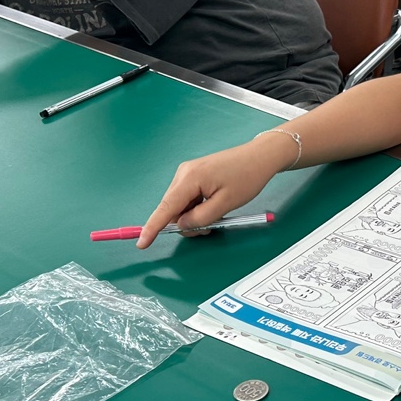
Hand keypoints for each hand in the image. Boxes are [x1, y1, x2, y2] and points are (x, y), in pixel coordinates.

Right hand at [137, 134, 294, 248]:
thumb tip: (181, 225)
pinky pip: (187, 199)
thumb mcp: (225, 204)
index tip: (141, 243)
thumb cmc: (246, 178)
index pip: (165, 208)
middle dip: (186, 224)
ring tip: (216, 216)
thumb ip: (201, 218)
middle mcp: (183, 173)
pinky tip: (212, 207)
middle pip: (172, 209)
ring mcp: (187, 173)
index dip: (152, 228)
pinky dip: (196, 208)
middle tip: (210, 228)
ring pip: (180, 206)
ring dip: (193, 217)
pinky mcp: (194, 175)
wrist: (259, 157)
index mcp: (189, 178)